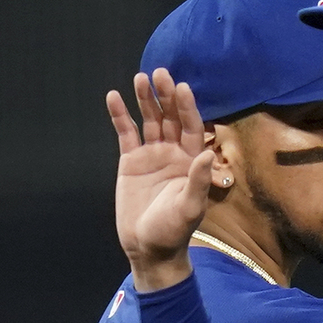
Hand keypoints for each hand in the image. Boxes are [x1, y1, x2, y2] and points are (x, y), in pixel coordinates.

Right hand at [110, 69, 214, 289]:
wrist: (147, 247)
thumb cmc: (173, 231)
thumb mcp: (189, 207)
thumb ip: (199, 180)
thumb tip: (207, 151)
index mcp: (190, 160)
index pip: (191, 126)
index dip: (186, 107)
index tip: (181, 88)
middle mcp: (172, 152)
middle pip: (170, 117)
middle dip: (165, 96)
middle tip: (160, 74)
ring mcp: (151, 155)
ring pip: (149, 120)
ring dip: (145, 99)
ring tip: (140, 78)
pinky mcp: (130, 161)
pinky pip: (126, 133)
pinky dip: (120, 116)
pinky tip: (114, 97)